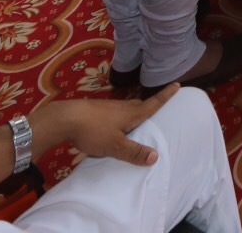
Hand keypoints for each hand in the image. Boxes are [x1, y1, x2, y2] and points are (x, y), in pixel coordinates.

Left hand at [32, 84, 178, 166]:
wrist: (65, 118)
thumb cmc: (93, 131)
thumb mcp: (115, 146)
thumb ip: (134, 152)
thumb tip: (156, 156)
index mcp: (131, 114)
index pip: (153, 103)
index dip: (165, 96)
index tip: (177, 84)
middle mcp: (122, 107)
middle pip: (140, 105)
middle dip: (149, 105)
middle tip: (158, 106)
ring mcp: (107, 108)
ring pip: (126, 108)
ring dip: (133, 112)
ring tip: (137, 119)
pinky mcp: (95, 111)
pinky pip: (113, 113)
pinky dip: (119, 117)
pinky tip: (113, 126)